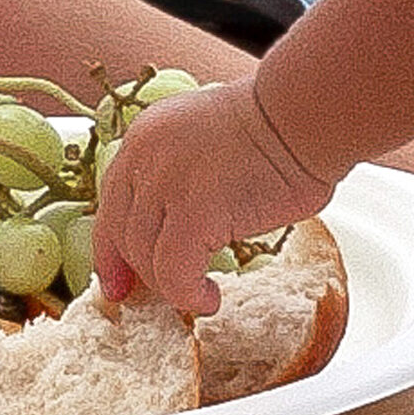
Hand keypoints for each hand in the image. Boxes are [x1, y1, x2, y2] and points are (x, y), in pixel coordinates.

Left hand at [92, 78, 329, 313]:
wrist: (303, 117)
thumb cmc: (279, 127)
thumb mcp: (207, 137)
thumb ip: (183, 172)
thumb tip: (180, 222)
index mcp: (146, 137)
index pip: (111, 204)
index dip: (110, 250)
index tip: (116, 281)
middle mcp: (145, 158)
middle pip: (123, 235)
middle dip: (140, 274)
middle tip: (166, 295)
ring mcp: (164, 185)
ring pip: (146, 259)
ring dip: (171, 286)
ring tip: (200, 294)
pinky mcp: (191, 214)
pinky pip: (175, 274)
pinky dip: (189, 294)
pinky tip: (209, 297)